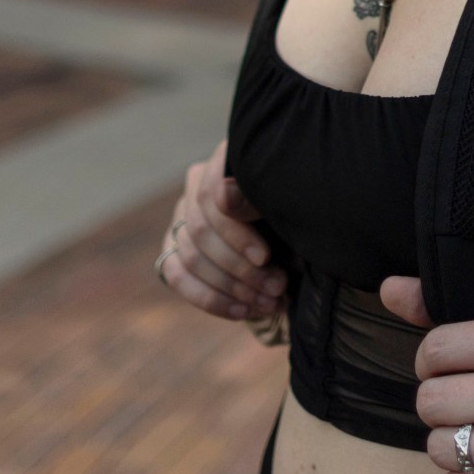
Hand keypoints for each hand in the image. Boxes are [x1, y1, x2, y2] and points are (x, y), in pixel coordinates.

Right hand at [158, 139, 286, 321]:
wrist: (299, 225)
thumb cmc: (297, 208)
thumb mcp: (288, 201)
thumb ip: (259, 197)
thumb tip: (225, 198)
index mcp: (223, 161)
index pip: (210, 199)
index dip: (236, 234)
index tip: (266, 258)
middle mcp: (196, 183)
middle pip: (200, 232)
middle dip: (241, 269)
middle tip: (277, 287)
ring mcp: (182, 215)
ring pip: (189, 257)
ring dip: (232, 288)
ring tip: (269, 302)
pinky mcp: (174, 246)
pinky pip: (175, 275)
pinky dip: (210, 299)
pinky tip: (242, 312)